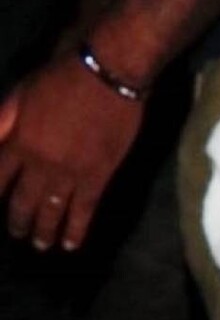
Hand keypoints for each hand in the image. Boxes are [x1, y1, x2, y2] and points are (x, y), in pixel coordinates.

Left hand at [0, 55, 143, 250]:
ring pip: (51, 210)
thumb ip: (3, 121)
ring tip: (41, 245)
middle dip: (17, 221)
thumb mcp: (22, 93)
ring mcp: (69, 173)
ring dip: (44, 231)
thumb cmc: (63, 76)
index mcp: (18, 142)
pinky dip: (77, 229)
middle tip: (17, 234)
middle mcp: (39, 164)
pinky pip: (84, 210)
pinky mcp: (97, 176)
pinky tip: (72, 244)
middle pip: (22, 201)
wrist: (109, 74)